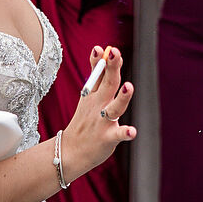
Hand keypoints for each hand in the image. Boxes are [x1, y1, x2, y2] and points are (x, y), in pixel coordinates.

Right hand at [60, 45, 135, 178]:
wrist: (70, 153)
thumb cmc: (84, 122)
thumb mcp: (87, 98)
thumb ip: (96, 76)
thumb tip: (101, 50)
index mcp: (92, 96)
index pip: (97, 74)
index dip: (98, 61)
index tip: (100, 48)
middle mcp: (97, 106)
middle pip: (107, 84)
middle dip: (111, 68)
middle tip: (115, 53)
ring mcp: (102, 122)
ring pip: (114, 108)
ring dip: (122, 97)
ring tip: (129, 86)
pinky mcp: (108, 138)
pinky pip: (118, 134)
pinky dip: (125, 132)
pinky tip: (132, 131)